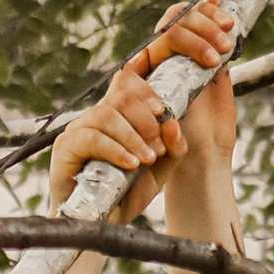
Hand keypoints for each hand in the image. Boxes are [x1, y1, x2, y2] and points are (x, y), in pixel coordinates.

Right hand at [49, 0, 236, 219]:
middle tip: (162, 137)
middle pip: (128, 81)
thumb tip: (172, 123)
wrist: (103, 223)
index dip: (175, 50)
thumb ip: (177, 143)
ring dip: (136, 132)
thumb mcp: (167, 165)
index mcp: (131, 105)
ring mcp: (84, 123)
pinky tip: (132, 164)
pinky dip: (117, 148)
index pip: (146, 64)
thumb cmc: (133, 188)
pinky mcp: (68, 144)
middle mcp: (106, 106)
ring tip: (149, 156)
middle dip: (150, 107)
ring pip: (111, 108)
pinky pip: (93, 134)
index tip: (205, 62)